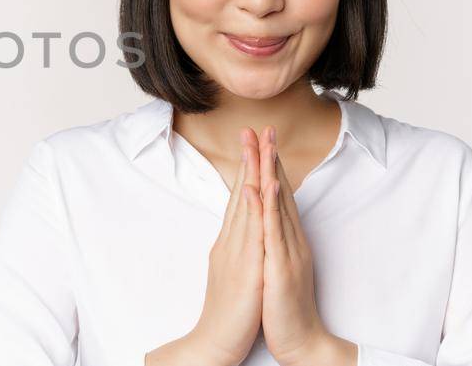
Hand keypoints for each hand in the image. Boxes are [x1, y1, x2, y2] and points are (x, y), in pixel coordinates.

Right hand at [173, 128, 268, 365]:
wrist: (215, 343)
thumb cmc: (228, 313)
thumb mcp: (233, 273)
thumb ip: (237, 249)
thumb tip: (242, 232)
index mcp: (231, 243)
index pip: (240, 199)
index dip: (247, 170)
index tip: (253, 144)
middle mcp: (231, 242)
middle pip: (240, 194)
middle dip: (248, 160)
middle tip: (252, 129)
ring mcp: (237, 253)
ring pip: (246, 206)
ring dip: (252, 173)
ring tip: (257, 145)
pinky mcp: (246, 269)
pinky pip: (251, 233)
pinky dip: (253, 208)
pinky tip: (255, 188)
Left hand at [257, 126, 355, 365]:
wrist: (300, 341)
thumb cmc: (284, 306)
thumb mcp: (276, 266)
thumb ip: (274, 243)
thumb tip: (267, 223)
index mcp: (287, 240)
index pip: (278, 196)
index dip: (270, 166)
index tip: (261, 140)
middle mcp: (291, 240)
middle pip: (281, 193)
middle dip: (271, 159)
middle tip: (264, 127)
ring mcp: (288, 252)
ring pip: (278, 206)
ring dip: (271, 173)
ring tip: (264, 144)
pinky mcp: (281, 268)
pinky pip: (272, 233)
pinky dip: (267, 208)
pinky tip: (262, 187)